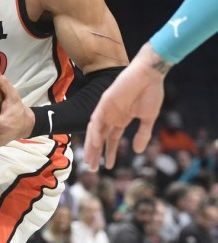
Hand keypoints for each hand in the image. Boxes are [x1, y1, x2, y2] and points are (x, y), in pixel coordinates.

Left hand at [84, 42, 166, 169]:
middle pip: (100, 137)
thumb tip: (137, 151)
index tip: (109, 166)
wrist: (150, 74)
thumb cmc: (151, 93)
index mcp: (121, 118)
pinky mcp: (105, 101)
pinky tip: (95, 142)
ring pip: (95, 130)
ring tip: (90, 160)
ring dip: (92, 145)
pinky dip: (95, 130)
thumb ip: (142, 134)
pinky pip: (97, 118)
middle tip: (93, 168)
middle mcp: (111, 115)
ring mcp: (107, 108)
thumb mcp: (148, 118)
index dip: (110, 152)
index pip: (112, 139)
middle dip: (96, 152)